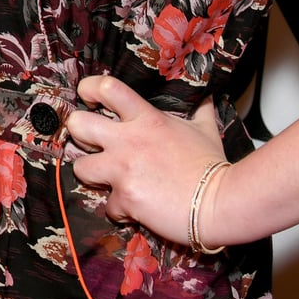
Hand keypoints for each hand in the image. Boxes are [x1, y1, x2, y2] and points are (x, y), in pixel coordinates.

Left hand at [64, 75, 224, 246]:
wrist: (221, 202)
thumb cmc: (213, 166)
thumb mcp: (205, 130)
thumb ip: (199, 111)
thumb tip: (206, 96)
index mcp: (146, 118)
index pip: (105, 87)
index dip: (89, 89)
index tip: (89, 98)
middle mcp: (128, 140)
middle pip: (77, 124)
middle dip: (78, 134)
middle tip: (91, 144)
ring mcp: (124, 169)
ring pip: (79, 167)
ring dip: (92, 175)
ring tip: (108, 179)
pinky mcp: (126, 198)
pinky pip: (108, 206)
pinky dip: (119, 210)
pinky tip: (134, 208)